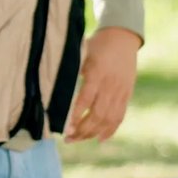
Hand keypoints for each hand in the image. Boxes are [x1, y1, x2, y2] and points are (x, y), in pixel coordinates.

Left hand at [66, 26, 141, 142]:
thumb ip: (70, 70)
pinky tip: (99, 139)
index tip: (65, 127)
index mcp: (96, 73)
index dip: (76, 115)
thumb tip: (50, 86)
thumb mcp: (81, 53)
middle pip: (98, 114)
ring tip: (78, 139)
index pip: (85, 99)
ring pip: (109, 119)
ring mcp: (120, 91)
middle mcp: (110, 84)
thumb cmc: (96, 45)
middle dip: (83, 130)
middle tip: (67, 138)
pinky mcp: (127, 95)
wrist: (122, 37)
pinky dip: (110, 130)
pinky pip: (120, 116)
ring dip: (93, 133)